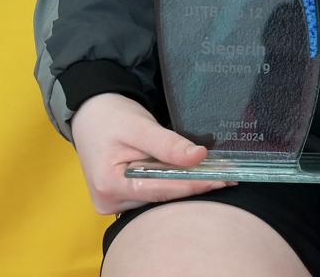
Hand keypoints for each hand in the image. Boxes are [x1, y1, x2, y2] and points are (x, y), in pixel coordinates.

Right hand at [70, 92, 231, 213]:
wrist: (91, 115)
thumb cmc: (112, 117)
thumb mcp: (140, 126)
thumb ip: (167, 144)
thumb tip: (199, 156)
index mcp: (110, 185)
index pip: (161, 189)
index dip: (194, 184)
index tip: (224, 179)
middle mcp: (110, 201)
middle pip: (161, 197)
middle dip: (194, 186)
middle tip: (228, 177)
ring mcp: (114, 203)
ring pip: (159, 198)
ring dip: (185, 185)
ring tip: (216, 175)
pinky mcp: (121, 199)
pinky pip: (153, 193)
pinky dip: (173, 183)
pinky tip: (193, 175)